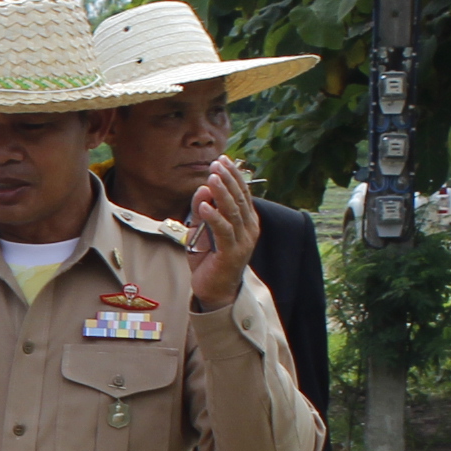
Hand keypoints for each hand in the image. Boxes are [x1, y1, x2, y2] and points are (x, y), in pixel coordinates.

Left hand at [187, 157, 261, 310]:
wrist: (214, 291)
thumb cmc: (209, 260)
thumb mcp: (201, 231)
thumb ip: (201, 211)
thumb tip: (202, 188)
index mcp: (246, 221)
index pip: (242, 193)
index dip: (233, 175)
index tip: (222, 160)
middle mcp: (249, 229)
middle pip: (240, 198)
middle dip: (228, 179)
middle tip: (217, 164)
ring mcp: (242, 241)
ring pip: (233, 211)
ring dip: (222, 193)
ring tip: (212, 178)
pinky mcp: (231, 253)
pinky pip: (223, 230)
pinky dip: (214, 217)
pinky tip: (204, 205)